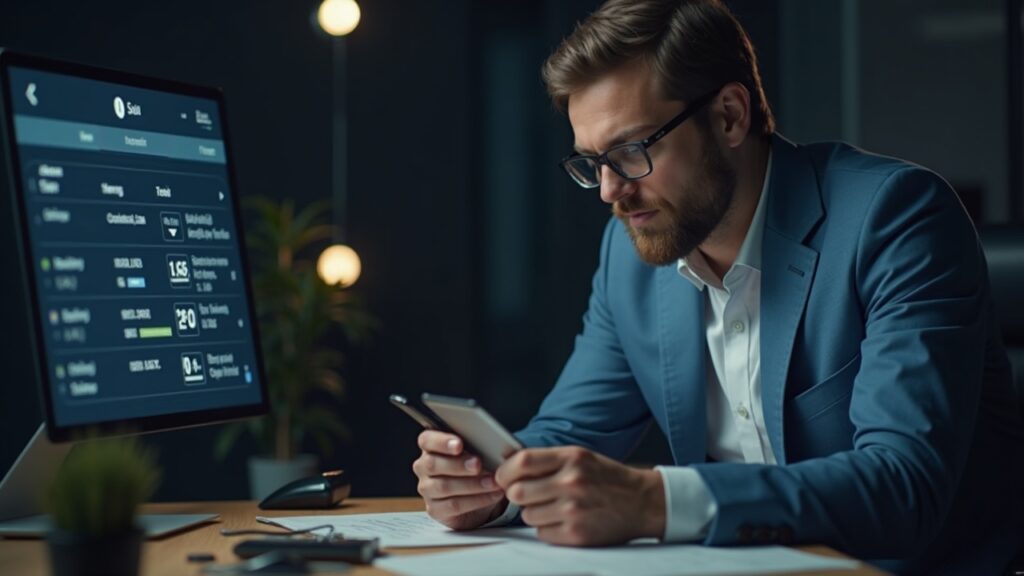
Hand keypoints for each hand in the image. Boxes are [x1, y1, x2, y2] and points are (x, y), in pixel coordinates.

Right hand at [413, 430, 507, 529]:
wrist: (476, 494)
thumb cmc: (473, 466)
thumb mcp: (474, 452)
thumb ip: (474, 446)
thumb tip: (489, 444)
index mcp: (430, 447)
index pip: (427, 440)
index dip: (441, 442)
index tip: (459, 445)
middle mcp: (424, 467)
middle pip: (433, 464)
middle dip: (458, 464)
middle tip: (478, 464)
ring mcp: (427, 489)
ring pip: (444, 486)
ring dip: (471, 484)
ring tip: (492, 482)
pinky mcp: (435, 509)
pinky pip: (454, 505)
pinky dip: (476, 500)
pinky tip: (492, 494)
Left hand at [495, 446, 664, 545]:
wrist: (642, 502)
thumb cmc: (607, 478)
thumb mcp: (580, 457)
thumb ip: (546, 459)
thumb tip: (507, 460)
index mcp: (571, 458)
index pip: (521, 461)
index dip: (506, 470)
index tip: (504, 476)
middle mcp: (572, 482)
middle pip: (518, 491)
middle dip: (517, 494)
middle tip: (527, 494)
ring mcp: (573, 510)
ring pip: (527, 515)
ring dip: (533, 512)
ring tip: (552, 507)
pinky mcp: (576, 534)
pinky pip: (541, 532)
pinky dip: (547, 528)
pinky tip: (563, 520)